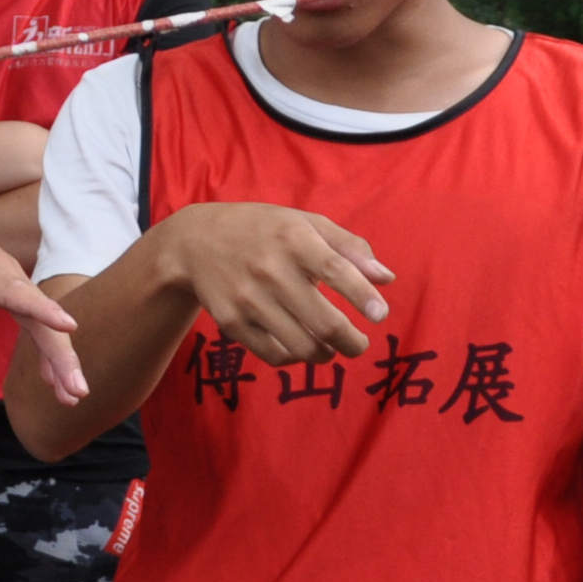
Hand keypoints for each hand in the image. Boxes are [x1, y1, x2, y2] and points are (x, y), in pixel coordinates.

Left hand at [0, 172, 86, 401]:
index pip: (8, 290)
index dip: (39, 308)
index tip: (69, 327)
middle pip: (36, 309)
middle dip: (59, 350)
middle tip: (77, 390)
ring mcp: (5, 271)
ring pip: (40, 314)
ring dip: (58, 353)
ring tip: (71, 394)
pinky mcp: (6, 279)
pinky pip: (32, 312)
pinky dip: (45, 341)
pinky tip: (52, 376)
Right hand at [148, 202, 392, 365]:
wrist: (195, 242)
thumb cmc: (264, 230)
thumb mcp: (306, 223)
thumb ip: (350, 248)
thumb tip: (387, 278)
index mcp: (293, 238)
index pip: (336, 270)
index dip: (362, 296)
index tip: (380, 316)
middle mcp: (269, 269)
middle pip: (323, 321)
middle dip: (352, 342)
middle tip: (360, 345)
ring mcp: (248, 298)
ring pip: (301, 345)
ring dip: (325, 354)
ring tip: (331, 349)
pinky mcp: (231, 322)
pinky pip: (273, 354)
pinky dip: (294, 357)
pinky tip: (301, 347)